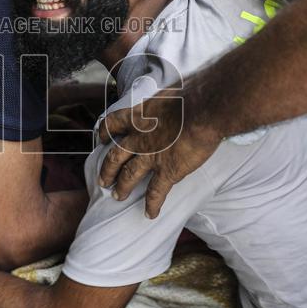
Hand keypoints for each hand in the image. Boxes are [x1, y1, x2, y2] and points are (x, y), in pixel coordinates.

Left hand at [97, 94, 220, 218]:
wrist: (205, 109)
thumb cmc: (192, 95)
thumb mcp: (167, 93)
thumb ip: (162, 102)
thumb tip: (170, 100)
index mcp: (138, 115)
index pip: (113, 123)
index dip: (105, 132)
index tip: (101, 139)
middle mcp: (139, 137)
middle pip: (115, 156)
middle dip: (107, 170)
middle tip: (102, 180)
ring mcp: (151, 156)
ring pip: (129, 176)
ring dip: (122, 187)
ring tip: (117, 197)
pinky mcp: (167, 171)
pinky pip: (156, 192)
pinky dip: (152, 205)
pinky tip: (150, 214)